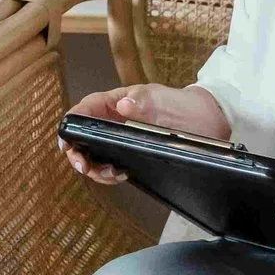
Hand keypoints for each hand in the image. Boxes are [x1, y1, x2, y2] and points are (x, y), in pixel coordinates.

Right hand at [58, 84, 228, 184]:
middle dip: (78, 153)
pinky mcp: (130, 155)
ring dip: (94, 168)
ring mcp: (120, 139)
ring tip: (110, 174)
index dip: (71, 124)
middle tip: (85, 168)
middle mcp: (113, 121)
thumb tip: (122, 105)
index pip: (85, 110)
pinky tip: (120, 175)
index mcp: (115, 102)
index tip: (67, 142)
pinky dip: (109, 174)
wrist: (207, 122)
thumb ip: (143, 100)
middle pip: (83, 137)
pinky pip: (110, 165)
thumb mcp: (162, 98)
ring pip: (94, 154)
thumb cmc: (182, 104)